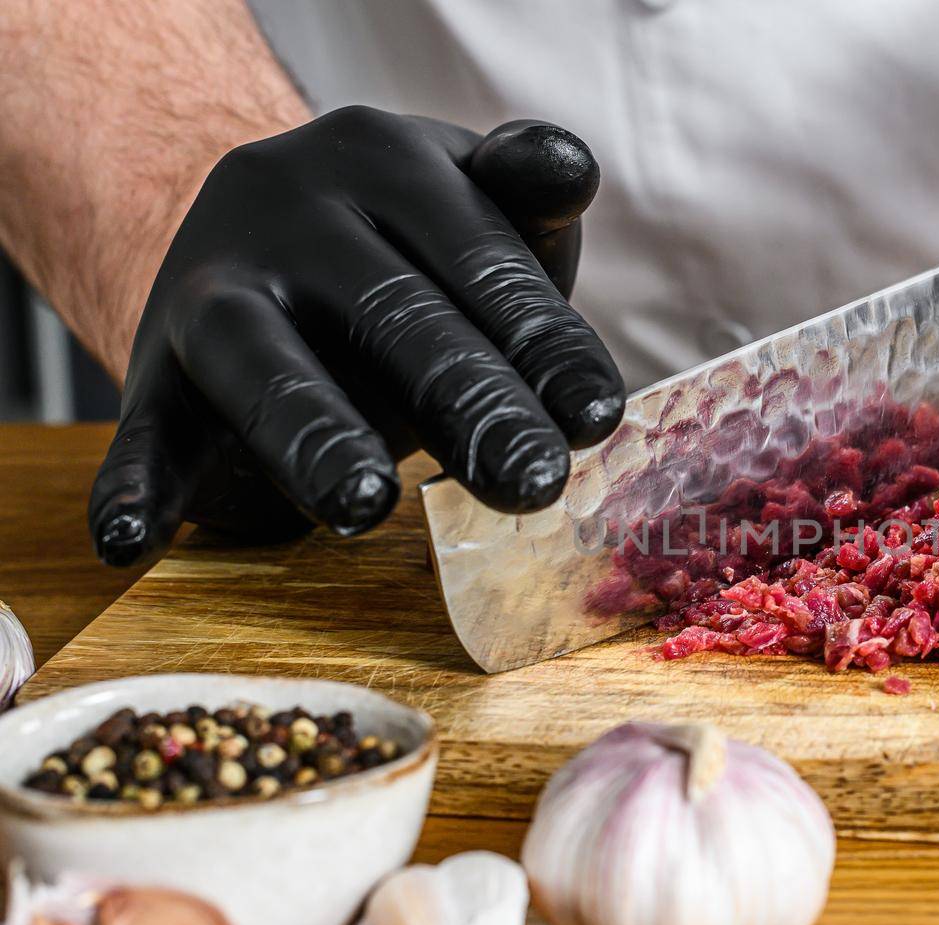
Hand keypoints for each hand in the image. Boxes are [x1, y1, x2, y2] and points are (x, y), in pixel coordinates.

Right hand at [89, 107, 623, 565]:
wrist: (254, 246)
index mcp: (385, 160)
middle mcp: (287, 208)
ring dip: (313, 436)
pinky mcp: (153, 372)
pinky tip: (131, 540)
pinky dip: (130, 487)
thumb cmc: (408, 251)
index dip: (545, 342)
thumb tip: (574, 168)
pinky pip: (141, 432)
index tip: (598, 419)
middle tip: (533, 481)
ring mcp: (210, 287)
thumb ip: (526, 198)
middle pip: (389, 313)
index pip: (482, 259)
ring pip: (260, 362)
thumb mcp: (474, 213)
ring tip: (365, 505)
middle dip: (469, 404)